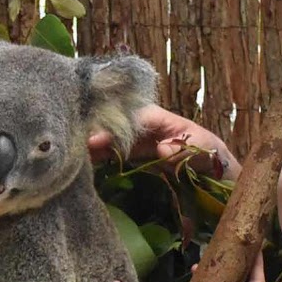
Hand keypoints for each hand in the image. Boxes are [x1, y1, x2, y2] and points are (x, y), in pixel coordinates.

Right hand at [87, 103, 240, 177]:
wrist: (209, 161)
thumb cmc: (205, 149)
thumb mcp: (199, 148)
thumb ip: (182, 148)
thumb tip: (162, 148)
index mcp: (156, 117)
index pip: (128, 118)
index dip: (111, 128)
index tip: (94, 140)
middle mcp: (141, 123)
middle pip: (112, 125)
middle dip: (93, 135)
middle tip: (73, 148)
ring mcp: (135, 137)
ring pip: (108, 138)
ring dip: (91, 147)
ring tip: (71, 157)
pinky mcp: (132, 150)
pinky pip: (112, 152)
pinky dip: (98, 157)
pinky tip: (82, 164)